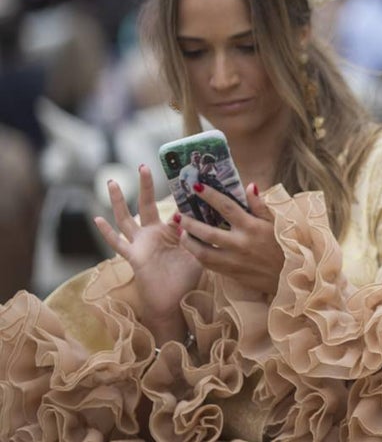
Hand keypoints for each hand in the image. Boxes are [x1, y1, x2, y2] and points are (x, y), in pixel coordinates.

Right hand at [94, 165, 202, 343]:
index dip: (175, 192)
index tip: (180, 172)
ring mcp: (141, 244)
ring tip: (111, 182)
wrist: (174, 303)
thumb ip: (197, 234)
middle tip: (143, 165)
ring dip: (118, 201)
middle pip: (146, 205)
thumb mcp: (198, 251)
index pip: (171, 206)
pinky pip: (117, 243)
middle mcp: (153, 234)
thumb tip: (196, 215)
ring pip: (126, 219)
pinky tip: (97, 219)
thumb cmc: (187, 278)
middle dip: (145, 186)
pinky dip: (107, 232)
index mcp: (170, 231)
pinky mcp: (134, 257)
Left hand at [178, 183, 284, 294]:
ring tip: (181, 233)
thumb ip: (259, 205)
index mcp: (251, 227)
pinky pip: (208, 265)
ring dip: (189, 242)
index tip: (195, 186)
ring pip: (203, 252)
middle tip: (178, 215)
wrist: (289, 275)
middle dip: (189, 223)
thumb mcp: (275, 222)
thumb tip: (249, 186)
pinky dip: (198, 256)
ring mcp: (234, 260)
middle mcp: (240, 243)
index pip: (227, 207)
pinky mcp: (231, 273)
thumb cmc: (284, 244)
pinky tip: (193, 248)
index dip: (210, 195)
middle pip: (208, 232)